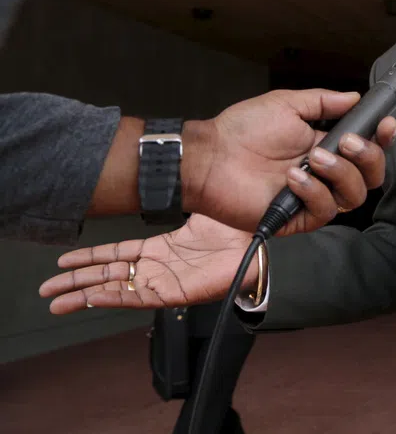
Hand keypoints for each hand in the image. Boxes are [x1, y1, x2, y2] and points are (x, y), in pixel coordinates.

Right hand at [39, 215, 252, 314]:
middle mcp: (159, 268)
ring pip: (118, 290)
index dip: (89, 258)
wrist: (260, 237)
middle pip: (108, 276)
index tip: (62, 261)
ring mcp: (166, 281)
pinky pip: (141, 298)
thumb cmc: (234, 227)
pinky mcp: (178, 294)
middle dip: (76, 283)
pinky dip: (116, 298)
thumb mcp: (196, 212)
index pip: (116, 256)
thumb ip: (174, 203)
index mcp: (161, 250)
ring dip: (86, 295)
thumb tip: (157, 181)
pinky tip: (94, 299)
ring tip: (58, 302)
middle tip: (47, 291)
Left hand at [181, 89, 395, 236]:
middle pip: (372, 175)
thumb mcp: (286, 104)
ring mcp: (314, 196)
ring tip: (312, 158)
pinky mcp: (299, 217)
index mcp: (326, 146)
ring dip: (339, 173)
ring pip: (354, 196)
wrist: (210, 158)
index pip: (367, 148)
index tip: (386, 125)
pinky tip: (293, 177)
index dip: (383, 139)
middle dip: (368, 156)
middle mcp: (325, 173)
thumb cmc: (240, 131)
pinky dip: (313, 191)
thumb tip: (353, 96)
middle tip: (346, 142)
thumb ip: (323, 101)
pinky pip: (326, 210)